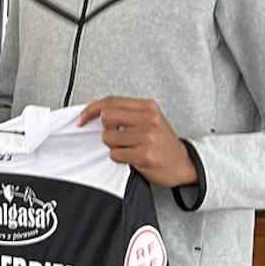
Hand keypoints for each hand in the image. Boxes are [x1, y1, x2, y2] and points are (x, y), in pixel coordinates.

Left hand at [76, 97, 196, 186]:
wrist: (183, 164)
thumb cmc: (163, 143)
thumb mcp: (148, 120)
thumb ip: (125, 112)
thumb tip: (95, 106)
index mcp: (148, 107)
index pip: (110, 101)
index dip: (91, 109)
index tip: (81, 119)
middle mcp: (148, 118)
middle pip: (106, 116)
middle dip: (106, 130)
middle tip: (117, 137)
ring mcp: (147, 136)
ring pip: (108, 138)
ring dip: (113, 146)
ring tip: (129, 148)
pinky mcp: (144, 154)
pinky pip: (115, 154)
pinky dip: (119, 158)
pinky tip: (132, 157)